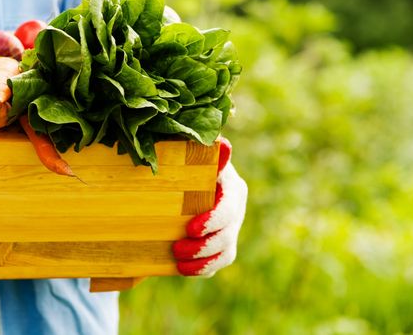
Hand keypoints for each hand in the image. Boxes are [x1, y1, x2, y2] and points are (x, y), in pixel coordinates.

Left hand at [172, 138, 247, 275]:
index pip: (228, 204)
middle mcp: (235, 205)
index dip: (212, 219)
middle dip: (204, 244)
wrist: (176, 183)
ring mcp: (232, 225)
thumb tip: (223, 144)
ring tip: (178, 260)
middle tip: (177, 248)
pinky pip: (221, 261)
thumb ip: (201, 151)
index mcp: (229, 183)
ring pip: (226, 249)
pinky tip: (184, 268)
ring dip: (202, 258)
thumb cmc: (181, 163)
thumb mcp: (187, 154)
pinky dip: (203, 267)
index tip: (190, 229)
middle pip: (228, 230)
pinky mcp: (225, 243)